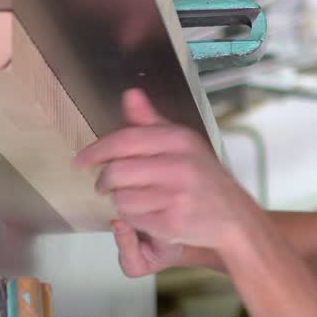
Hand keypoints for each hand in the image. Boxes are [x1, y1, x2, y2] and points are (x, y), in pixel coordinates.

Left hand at [75, 89, 260, 274]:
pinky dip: (133, 219)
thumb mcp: (183, 143)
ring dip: (120, 202)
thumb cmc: (203, 178)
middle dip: (104, 181)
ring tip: (135, 199)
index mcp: (180, 139)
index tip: (81, 160)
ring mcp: (178, 195)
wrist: (235, 217)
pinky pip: (134, 219)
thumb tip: (130, 94)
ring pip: (122, 198)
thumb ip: (152, 122)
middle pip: (117, 172)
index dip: (97, 150)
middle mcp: (180, 165)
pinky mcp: (174, 223)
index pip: (126, 139)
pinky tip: (147, 215)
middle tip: (104, 186)